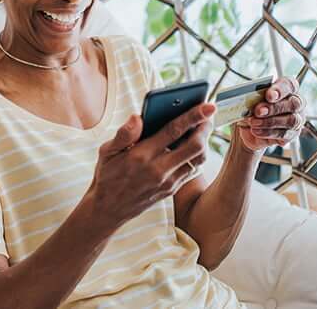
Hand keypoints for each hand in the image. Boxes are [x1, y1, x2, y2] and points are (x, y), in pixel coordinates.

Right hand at [89, 103, 215, 228]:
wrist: (108, 210)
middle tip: (209, 113)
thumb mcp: (107, 151)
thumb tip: (138, 117)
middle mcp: (158, 170)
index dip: (193, 116)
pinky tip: (193, 145)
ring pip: (198, 159)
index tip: (208, 106)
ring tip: (202, 127)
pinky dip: (197, 155)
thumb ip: (124, 134)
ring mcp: (167, 182)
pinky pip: (192, 170)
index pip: (173, 131)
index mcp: (141, 155)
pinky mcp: (171, 190)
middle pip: (194, 146)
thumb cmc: (107, 175)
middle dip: (205, 127)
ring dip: (204, 141)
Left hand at [237, 76, 305, 151]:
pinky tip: (256, 131)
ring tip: (253, 122)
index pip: (289, 84)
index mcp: (286, 88)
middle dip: (274, 108)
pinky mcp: (291, 135)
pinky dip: (268, 133)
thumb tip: (244, 96)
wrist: (247, 129)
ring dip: (270, 122)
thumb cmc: (251, 108)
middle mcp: (295, 103)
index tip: (269, 95)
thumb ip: (249, 95)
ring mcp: (296, 120)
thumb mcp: (246, 100)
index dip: (281, 89)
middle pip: (294, 103)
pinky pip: (284, 134)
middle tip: (258, 111)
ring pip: (291, 120)